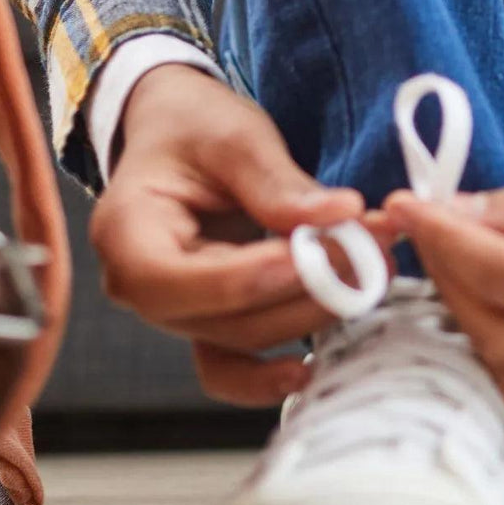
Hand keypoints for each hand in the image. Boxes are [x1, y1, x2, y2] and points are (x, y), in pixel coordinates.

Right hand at [90, 64, 384, 406]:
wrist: (182, 137)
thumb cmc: (196, 130)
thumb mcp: (234, 138)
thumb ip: (279, 183)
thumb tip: (341, 214)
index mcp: (126, 234)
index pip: (179, 279)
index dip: (252, 275)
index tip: (317, 251)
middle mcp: (140, 289)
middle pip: (225, 319)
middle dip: (306, 291)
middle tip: (374, 253)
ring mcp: (178, 314)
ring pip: (247, 341)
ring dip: (316, 313)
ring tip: (377, 270)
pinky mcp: (211, 325)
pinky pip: (235, 370)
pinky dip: (274, 374)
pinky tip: (317, 363)